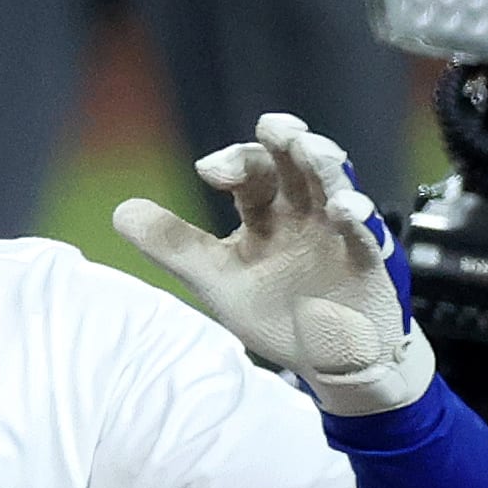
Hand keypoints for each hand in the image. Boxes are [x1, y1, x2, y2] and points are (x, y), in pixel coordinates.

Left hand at [113, 112, 433, 416]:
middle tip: (274, 128)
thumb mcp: (215, 278)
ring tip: (309, 148)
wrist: (326, 359)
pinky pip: (366, 234)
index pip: (250, 172)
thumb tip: (121, 211)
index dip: (234, 162)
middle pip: (295, 165)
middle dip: (284, 143)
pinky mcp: (366, 261)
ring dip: (323, 165)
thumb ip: (173, 245)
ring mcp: (337, 232)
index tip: (210, 170)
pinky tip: (344, 208)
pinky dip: (356, 218)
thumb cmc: (275, 311)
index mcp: (265, 211)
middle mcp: (302, 211)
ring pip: (333, 186)